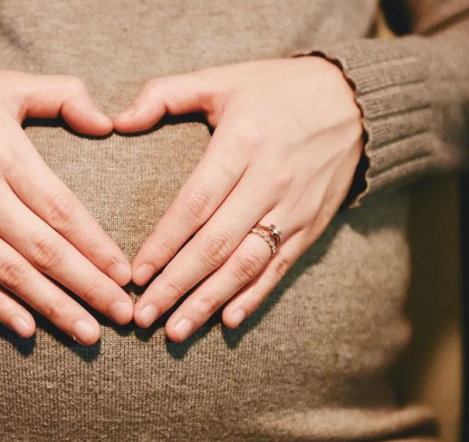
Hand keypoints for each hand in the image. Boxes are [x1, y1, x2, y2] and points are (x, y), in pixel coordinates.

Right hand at [0, 66, 132, 344]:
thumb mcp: (6, 84)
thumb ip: (62, 95)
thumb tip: (107, 123)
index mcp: (3, 153)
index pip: (61, 210)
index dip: (96, 246)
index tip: (125, 274)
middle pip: (43, 251)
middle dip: (87, 286)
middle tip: (123, 315)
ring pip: (11, 274)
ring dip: (53, 307)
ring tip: (89, 333)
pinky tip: (29, 330)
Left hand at [114, 57, 362, 340]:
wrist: (355, 102)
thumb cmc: (276, 90)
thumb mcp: (221, 78)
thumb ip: (165, 95)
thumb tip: (118, 121)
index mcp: (242, 143)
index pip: (195, 204)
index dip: (164, 243)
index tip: (135, 274)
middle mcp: (269, 181)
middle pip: (216, 244)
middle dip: (176, 285)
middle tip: (144, 316)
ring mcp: (294, 208)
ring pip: (246, 264)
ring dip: (209, 301)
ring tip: (176, 330)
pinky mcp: (312, 225)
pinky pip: (280, 267)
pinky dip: (254, 297)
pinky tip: (228, 321)